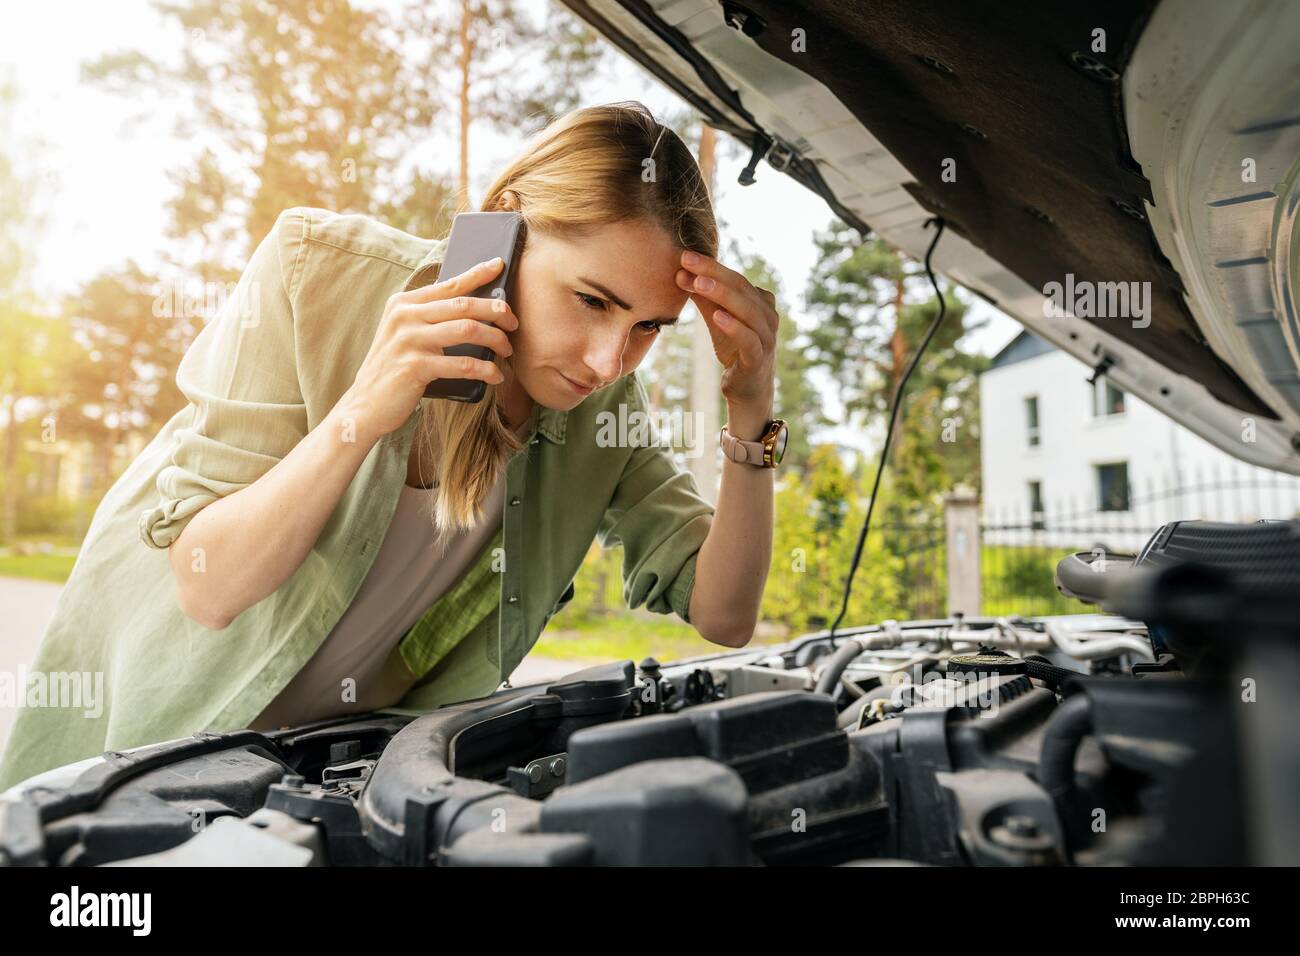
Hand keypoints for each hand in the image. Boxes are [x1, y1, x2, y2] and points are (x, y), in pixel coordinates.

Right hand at [342, 257, 518, 439]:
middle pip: (464, 305)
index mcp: (403, 303)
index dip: (477, 274)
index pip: (448, 284)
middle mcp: (404, 316)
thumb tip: (473, 307)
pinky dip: (485, 370)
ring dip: (495, 339)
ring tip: (507, 350)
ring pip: (467, 330)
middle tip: (514, 321)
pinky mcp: (416, 366)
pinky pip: (463, 364)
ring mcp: (409, 340)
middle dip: (496, 310)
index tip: (499, 265)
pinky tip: (495, 376)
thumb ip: (429, 318)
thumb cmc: (394, 368)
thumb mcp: (405, 334)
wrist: (365, 404)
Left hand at [675, 250, 776, 429]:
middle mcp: (767, 316)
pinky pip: (749, 340)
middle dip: (713, 273)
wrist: (748, 389)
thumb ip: (705, 298)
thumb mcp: (718, 320)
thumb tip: (682, 273)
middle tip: (687, 261)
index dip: (711, 266)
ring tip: (699, 283)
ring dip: (722, 294)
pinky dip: (735, 327)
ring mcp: (766, 337)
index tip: (685, 256)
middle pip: (741, 288)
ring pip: (747, 310)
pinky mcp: (758, 359)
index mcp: (760, 302)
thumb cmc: (735, 349)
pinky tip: (718, 317)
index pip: (735, 278)